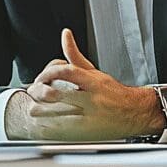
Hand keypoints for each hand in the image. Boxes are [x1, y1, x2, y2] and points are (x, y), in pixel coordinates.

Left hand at [5, 29, 164, 141]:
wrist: (135, 112)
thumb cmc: (112, 92)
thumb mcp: (94, 71)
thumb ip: (75, 55)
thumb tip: (65, 35)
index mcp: (92, 81)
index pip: (68, 72)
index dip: (50, 73)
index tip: (40, 78)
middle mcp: (92, 98)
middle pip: (63, 95)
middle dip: (43, 95)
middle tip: (32, 94)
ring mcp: (92, 116)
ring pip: (64, 115)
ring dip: (45, 113)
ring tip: (34, 111)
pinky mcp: (91, 131)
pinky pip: (70, 130)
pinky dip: (56, 129)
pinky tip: (46, 127)